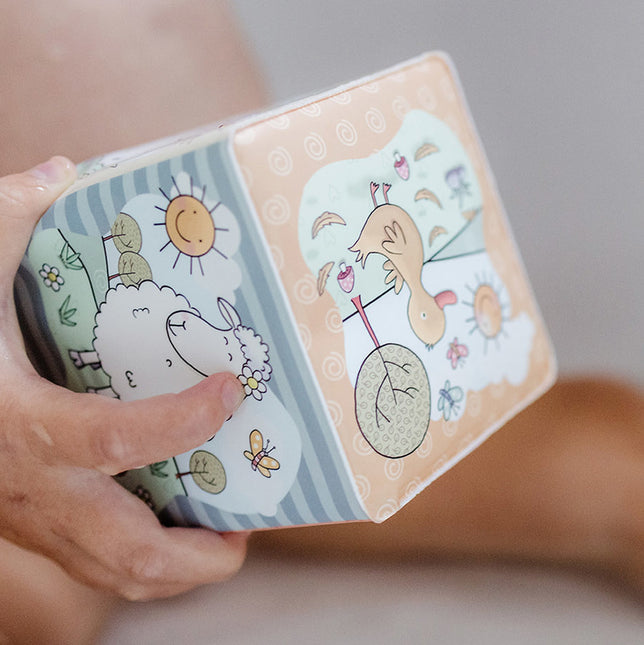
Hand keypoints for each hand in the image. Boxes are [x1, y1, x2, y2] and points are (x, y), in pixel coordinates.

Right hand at [0, 157, 247, 599]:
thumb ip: (8, 218)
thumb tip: (63, 172)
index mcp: (20, 423)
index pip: (116, 438)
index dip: (182, 420)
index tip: (230, 389)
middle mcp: (31, 486)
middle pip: (126, 553)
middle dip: (198, 556)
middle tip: (248, 528)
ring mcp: (29, 519)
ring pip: (110, 573)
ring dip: (176, 569)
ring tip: (226, 536)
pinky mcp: (29, 526)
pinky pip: (93, 562)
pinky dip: (142, 558)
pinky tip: (172, 526)